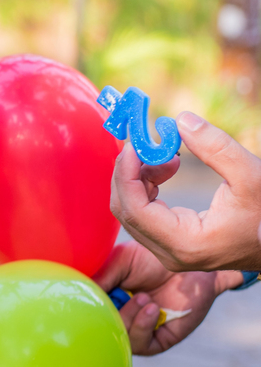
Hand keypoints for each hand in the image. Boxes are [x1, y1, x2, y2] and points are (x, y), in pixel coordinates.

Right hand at [94, 240, 237, 354]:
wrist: (191, 267)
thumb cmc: (155, 259)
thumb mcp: (120, 261)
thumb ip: (101, 276)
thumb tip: (78, 288)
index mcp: (108, 297)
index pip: (89, 308)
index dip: (86, 304)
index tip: (87, 293)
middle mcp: (121, 315)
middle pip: (101, 326)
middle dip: (108, 312)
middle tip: (121, 295)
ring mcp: (140, 328)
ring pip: (120, 337)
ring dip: (129, 318)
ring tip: (143, 298)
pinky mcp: (160, 339)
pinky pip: (142, 345)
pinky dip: (142, 327)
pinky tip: (151, 308)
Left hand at [111, 111, 260, 271]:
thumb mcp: (252, 176)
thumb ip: (215, 148)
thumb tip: (180, 120)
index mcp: (186, 244)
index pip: (133, 209)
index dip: (126, 173)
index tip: (133, 144)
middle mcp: (171, 254)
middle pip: (126, 209)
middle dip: (130, 171)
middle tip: (145, 142)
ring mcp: (170, 250)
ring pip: (132, 209)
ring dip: (140, 175)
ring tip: (168, 155)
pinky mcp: (172, 241)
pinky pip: (144, 210)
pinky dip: (148, 184)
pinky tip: (169, 166)